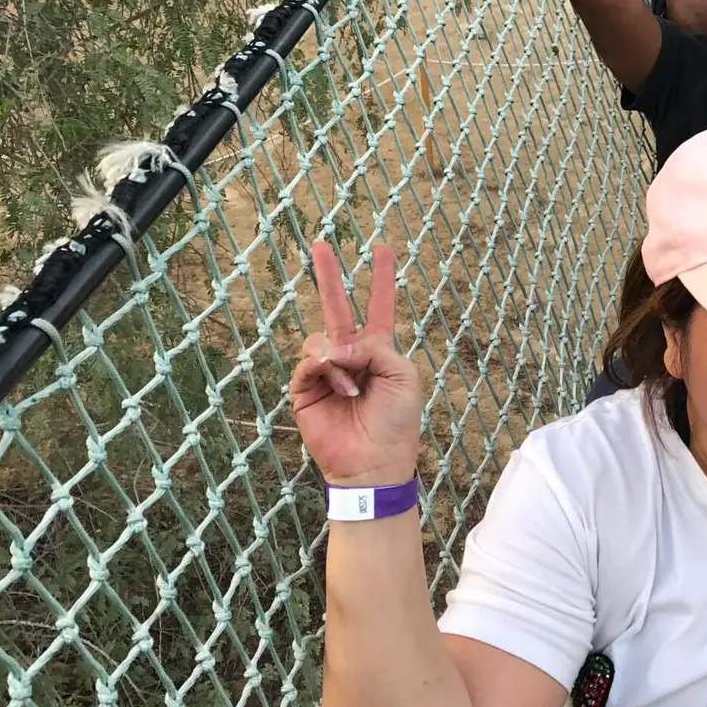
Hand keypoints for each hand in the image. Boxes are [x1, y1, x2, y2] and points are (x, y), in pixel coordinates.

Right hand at [289, 243, 422, 487]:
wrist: (373, 462)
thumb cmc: (396, 421)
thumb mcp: (402, 375)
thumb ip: (374, 347)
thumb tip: (336, 345)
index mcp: (380, 349)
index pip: (380, 305)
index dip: (382, 278)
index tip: (382, 247)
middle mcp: (351, 354)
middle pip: (337, 307)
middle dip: (329, 275)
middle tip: (321, 243)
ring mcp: (325, 370)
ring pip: (320, 338)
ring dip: (338, 356)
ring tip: (352, 385)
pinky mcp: (304, 388)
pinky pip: (309, 361)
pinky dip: (325, 370)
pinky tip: (341, 388)